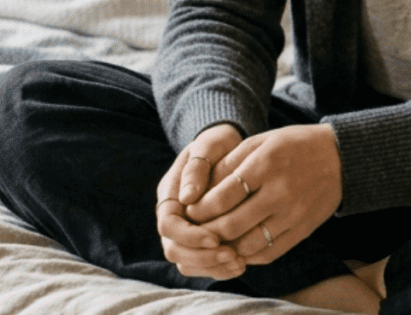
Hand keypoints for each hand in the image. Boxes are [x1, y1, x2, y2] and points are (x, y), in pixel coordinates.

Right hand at [156, 122, 245, 279]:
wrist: (227, 147)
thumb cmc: (217, 143)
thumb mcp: (208, 146)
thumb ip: (196, 168)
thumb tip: (186, 198)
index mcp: (169, 194)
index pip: (168, 225)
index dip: (190, 236)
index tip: (216, 238)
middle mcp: (173, 215)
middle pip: (174, 250)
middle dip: (202, 257)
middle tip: (232, 256)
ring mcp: (184, 229)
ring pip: (187, 262)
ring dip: (212, 266)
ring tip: (240, 262)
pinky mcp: (200, 239)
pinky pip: (202, 262)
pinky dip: (218, 267)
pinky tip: (241, 262)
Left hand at [186, 122, 342, 265]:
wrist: (340, 157)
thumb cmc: (294, 145)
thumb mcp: (262, 141)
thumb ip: (231, 163)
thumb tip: (200, 190)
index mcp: (267, 163)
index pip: (224, 195)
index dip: (201, 207)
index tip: (190, 209)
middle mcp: (280, 191)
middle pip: (232, 224)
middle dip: (207, 231)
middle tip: (195, 230)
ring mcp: (293, 214)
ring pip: (248, 245)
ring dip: (225, 247)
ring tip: (214, 240)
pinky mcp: (302, 230)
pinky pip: (268, 253)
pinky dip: (247, 255)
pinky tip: (237, 247)